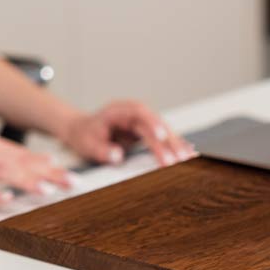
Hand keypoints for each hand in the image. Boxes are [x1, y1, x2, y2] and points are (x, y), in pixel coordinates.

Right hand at [0, 136, 69, 207]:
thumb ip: (12, 159)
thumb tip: (47, 162)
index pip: (27, 155)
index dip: (52, 166)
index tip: (74, 176)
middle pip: (22, 163)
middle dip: (49, 174)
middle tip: (71, 183)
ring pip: (4, 173)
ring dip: (28, 181)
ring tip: (48, 190)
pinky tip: (9, 201)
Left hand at [60, 101, 194, 166]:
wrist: (82, 130)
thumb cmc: (85, 135)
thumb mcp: (87, 144)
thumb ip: (102, 150)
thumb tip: (118, 156)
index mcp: (120, 110)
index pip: (140, 114)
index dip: (152, 124)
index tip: (161, 137)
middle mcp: (135, 113)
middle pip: (157, 123)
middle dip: (169, 141)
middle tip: (178, 158)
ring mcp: (143, 121)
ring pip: (164, 130)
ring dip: (176, 144)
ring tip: (187, 159)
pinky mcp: (147, 131)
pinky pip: (163, 137)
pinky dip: (174, 146)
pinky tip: (187, 154)